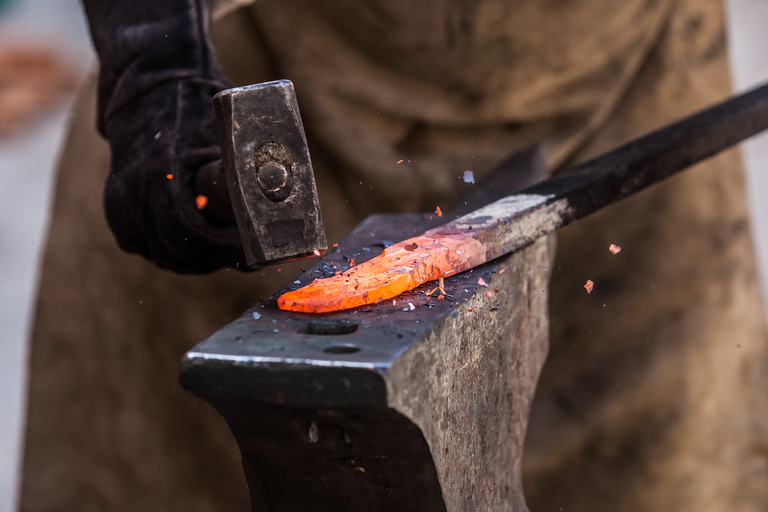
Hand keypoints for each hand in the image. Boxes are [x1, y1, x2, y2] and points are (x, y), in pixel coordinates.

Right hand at [83, 0, 248, 272]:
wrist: (149, 86)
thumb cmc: (193, 107)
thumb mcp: (224, 134)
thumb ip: (241, 170)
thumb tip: (279, 199)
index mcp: (161, 173)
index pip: (194, 233)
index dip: (226, 250)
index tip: (253, 254)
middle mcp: (135, 191)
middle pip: (178, 250)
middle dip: (214, 258)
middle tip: (242, 257)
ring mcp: (121, 201)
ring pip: (160, 253)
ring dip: (193, 259)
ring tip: (221, 254)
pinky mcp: (115, 208)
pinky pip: (141, 245)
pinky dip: (169, 250)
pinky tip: (192, 245)